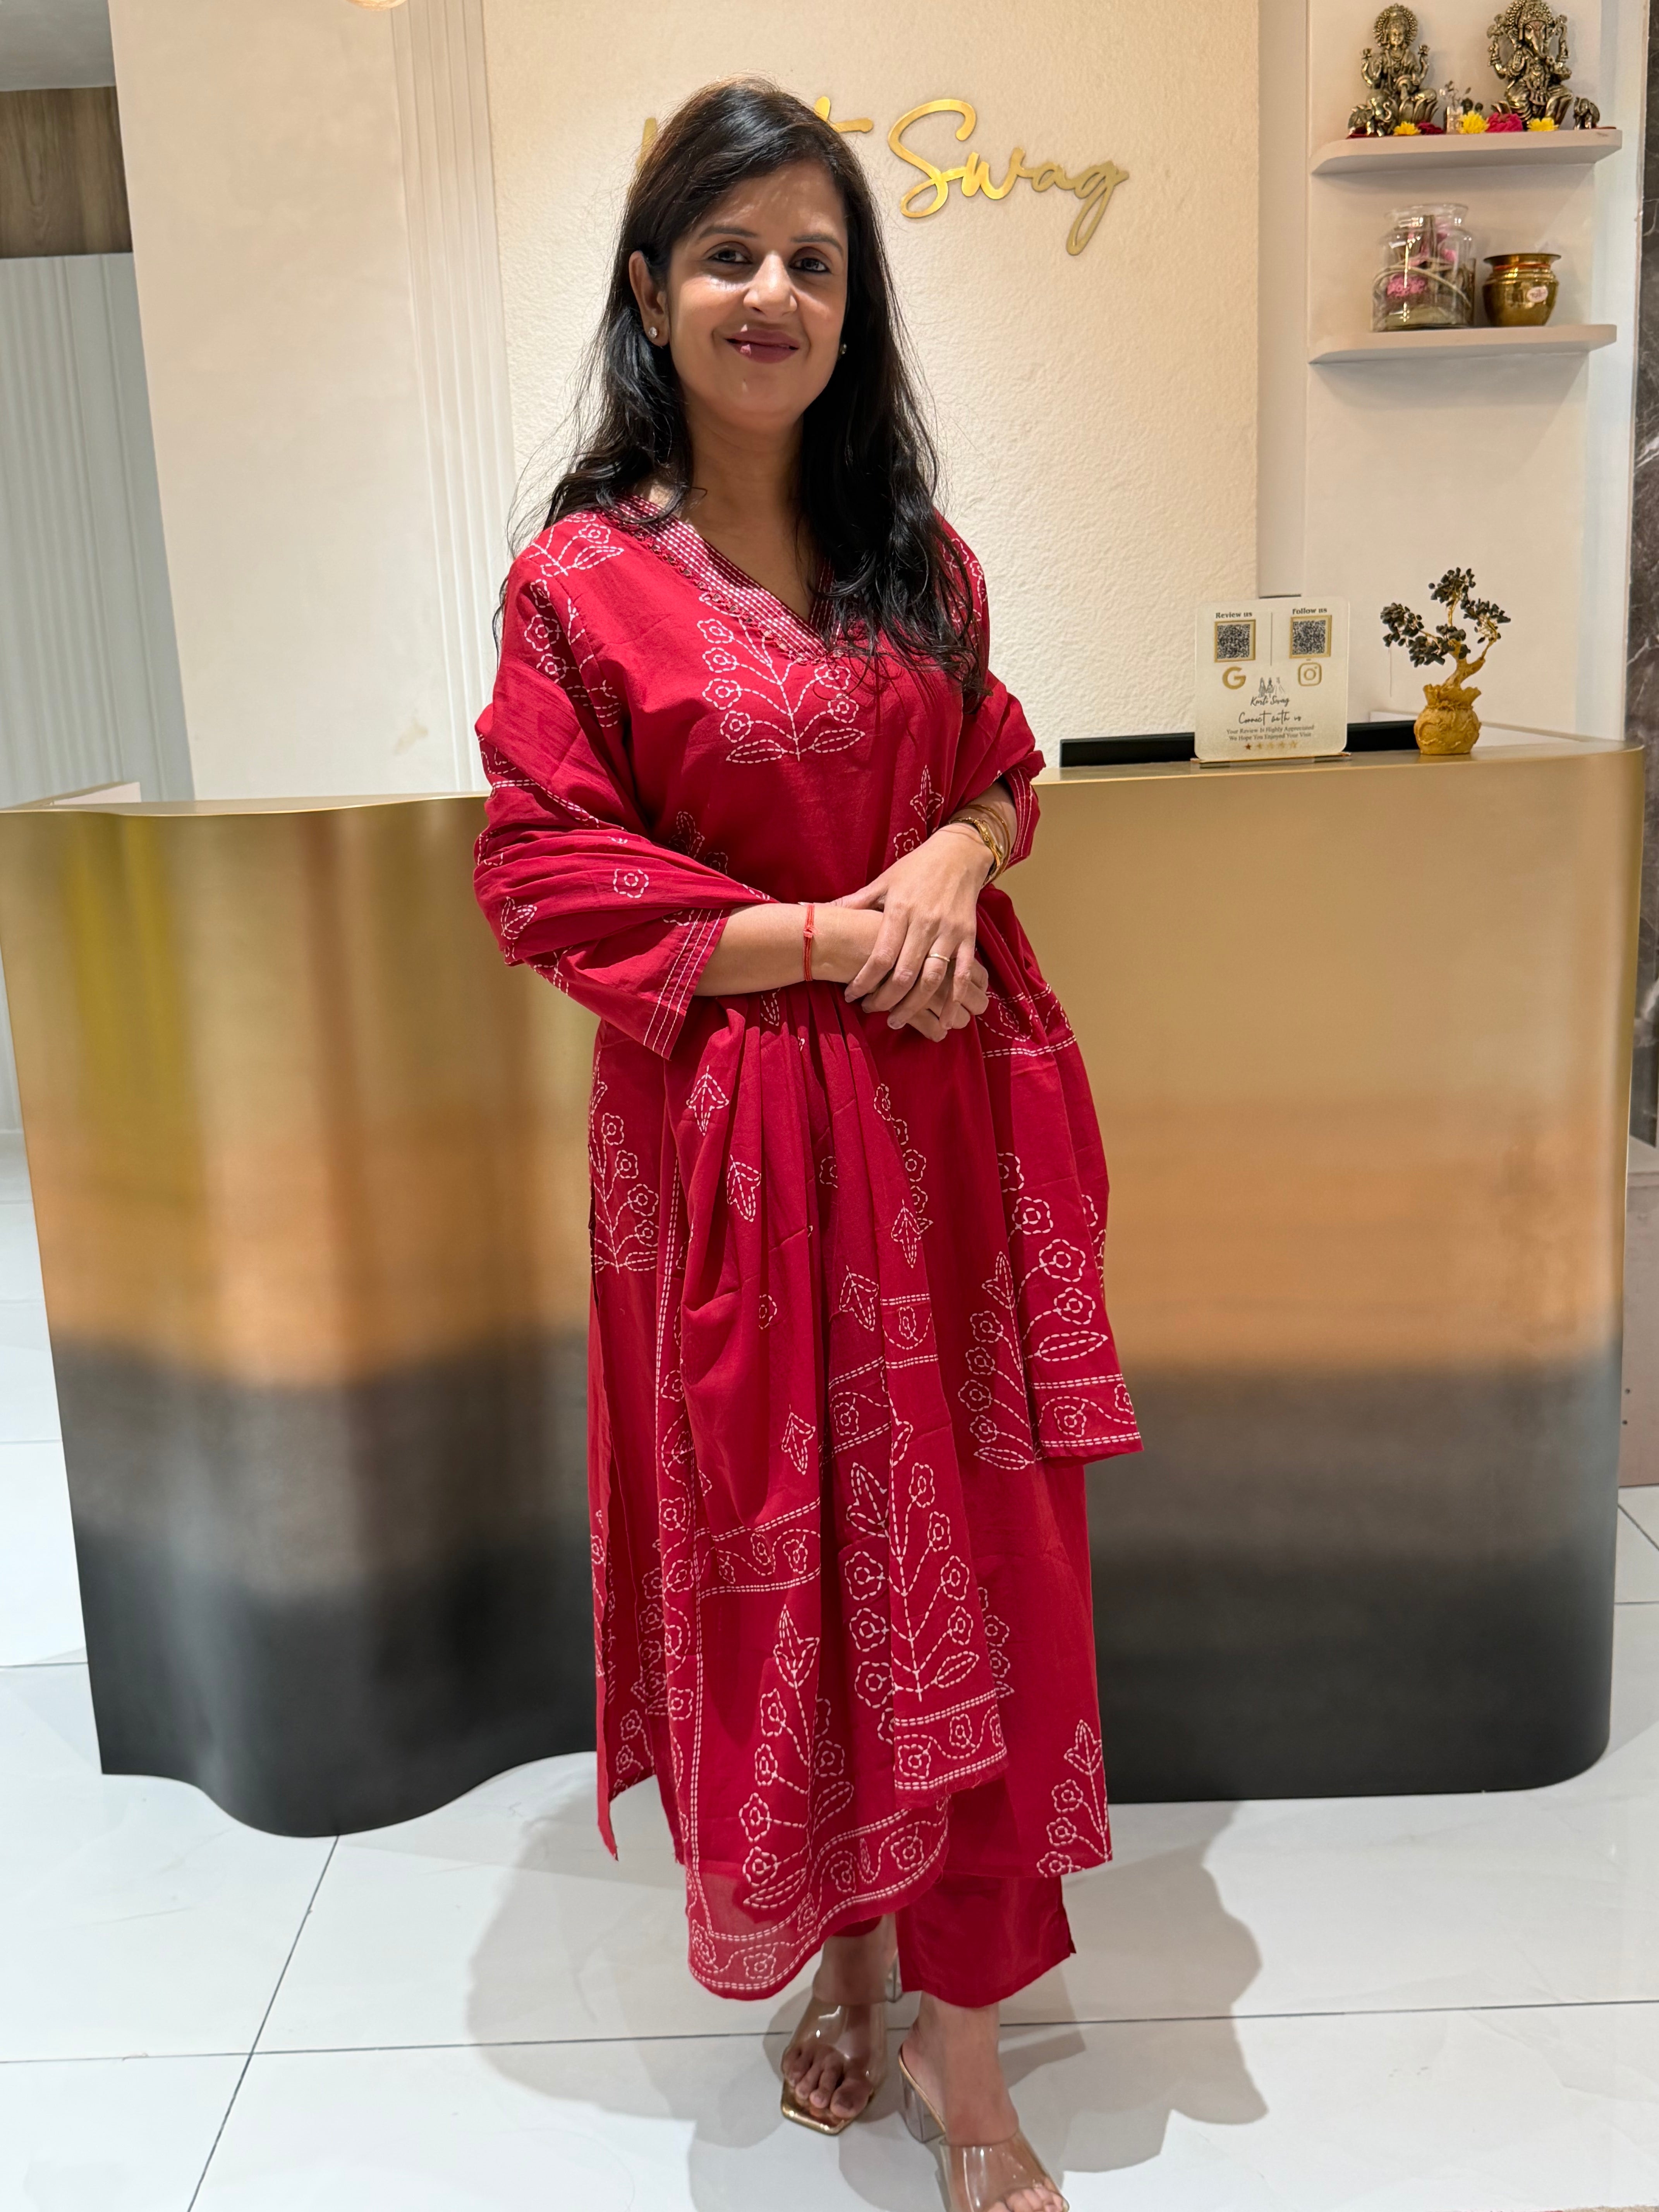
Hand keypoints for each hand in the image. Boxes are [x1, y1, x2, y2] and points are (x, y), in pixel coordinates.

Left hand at [832, 824, 992, 1030]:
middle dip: (885, 999)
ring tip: (897, 1020)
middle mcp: (925, 924)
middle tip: (871, 1011)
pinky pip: (962, 974)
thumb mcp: (883, 881)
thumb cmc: (915, 868)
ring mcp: (948, 932)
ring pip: (932, 979)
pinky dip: (953, 999)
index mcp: (899, 910)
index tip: (852, 996)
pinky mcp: (968, 937)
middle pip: (904, 974)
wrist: (959, 854)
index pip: (880, 956)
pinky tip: (943, 1020)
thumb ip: (854, 902)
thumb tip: (812, 907)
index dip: (864, 981)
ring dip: (914, 1005)